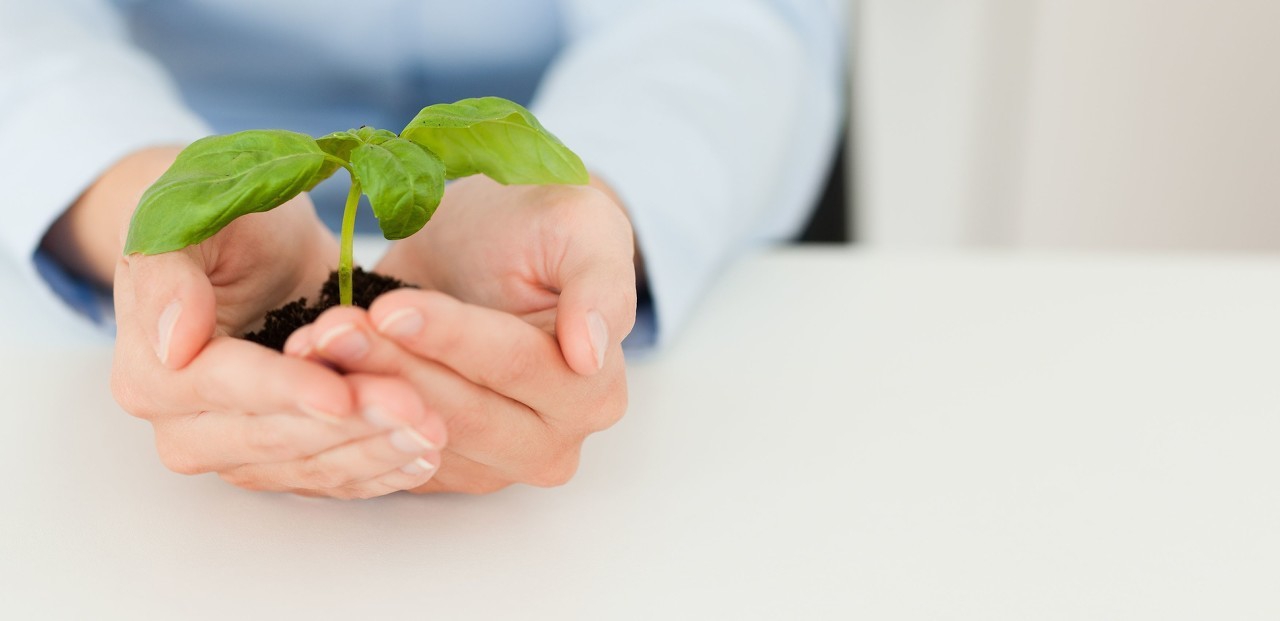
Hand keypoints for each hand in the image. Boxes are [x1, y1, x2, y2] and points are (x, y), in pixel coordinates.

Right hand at [50, 147, 448, 497]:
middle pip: (274, 439)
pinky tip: (425, 458)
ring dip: (374, 453)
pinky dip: (380, 470)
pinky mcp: (283, 462)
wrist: (256, 244)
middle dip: (348, 428)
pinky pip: (332, 478)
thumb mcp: (187, 221)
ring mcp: (236, 453)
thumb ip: (169, 274)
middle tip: (416, 411)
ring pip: (309, 466)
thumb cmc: (222, 223)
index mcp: (152, 373)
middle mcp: (185, 429)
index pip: (226, 389)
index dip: (286, 391)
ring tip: (432, 432)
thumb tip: (173, 342)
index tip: (341, 393)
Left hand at [281, 175, 639, 492]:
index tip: (392, 309)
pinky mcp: (440, 467)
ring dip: (358, 391)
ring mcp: (495, 464)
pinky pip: (386, 450)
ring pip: (416, 435)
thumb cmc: (540, 223)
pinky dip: (345, 412)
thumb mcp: (582, 228)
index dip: (451, 339)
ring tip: (314, 339)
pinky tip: (310, 367)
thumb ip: (599, 284)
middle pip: (462, 413)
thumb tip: (592, 351)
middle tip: (331, 327)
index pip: (517, 367)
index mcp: (595, 389)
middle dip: (392, 367)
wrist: (490, 240)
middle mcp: (553, 441)